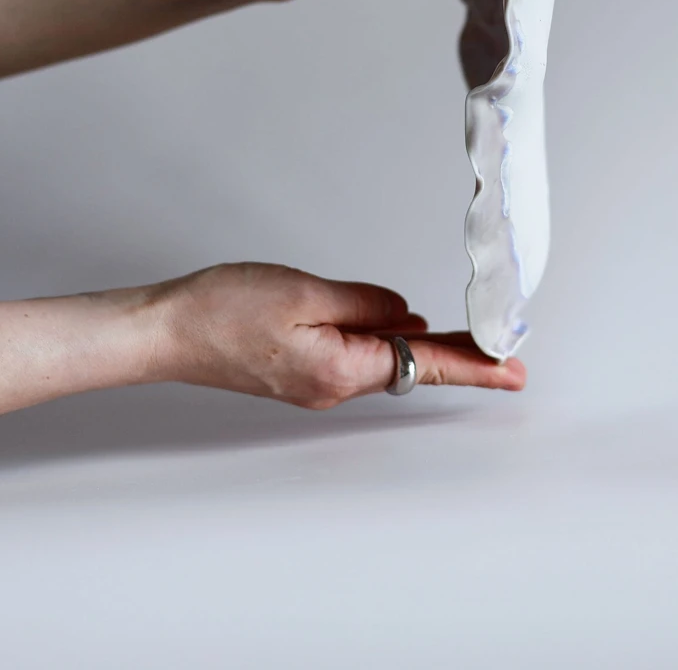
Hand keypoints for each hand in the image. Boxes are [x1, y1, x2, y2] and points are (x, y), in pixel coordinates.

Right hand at [155, 262, 525, 407]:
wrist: (166, 330)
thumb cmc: (223, 311)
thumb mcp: (306, 293)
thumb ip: (364, 303)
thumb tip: (405, 313)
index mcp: (339, 369)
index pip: (424, 365)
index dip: (473, 365)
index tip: (512, 370)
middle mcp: (332, 385)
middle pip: (411, 367)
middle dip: (460, 358)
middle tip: (505, 355)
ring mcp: (315, 381)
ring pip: (384, 359)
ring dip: (426, 347)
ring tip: (469, 340)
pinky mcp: (299, 369)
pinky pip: (357, 354)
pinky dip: (386, 339)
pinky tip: (402, 328)